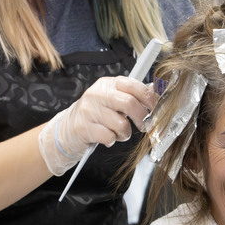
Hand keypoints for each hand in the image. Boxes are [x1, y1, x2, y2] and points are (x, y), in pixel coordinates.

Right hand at [38, 75, 154, 175]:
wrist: (68, 129)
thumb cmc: (96, 115)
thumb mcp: (112, 100)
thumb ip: (131, 97)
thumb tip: (156, 98)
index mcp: (107, 84)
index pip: (133, 86)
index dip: (149, 98)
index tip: (156, 109)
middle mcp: (97, 94)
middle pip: (129, 103)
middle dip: (141, 117)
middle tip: (144, 125)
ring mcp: (88, 110)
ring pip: (120, 124)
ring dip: (124, 133)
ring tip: (118, 132)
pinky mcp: (83, 127)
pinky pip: (109, 137)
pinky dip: (111, 140)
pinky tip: (106, 137)